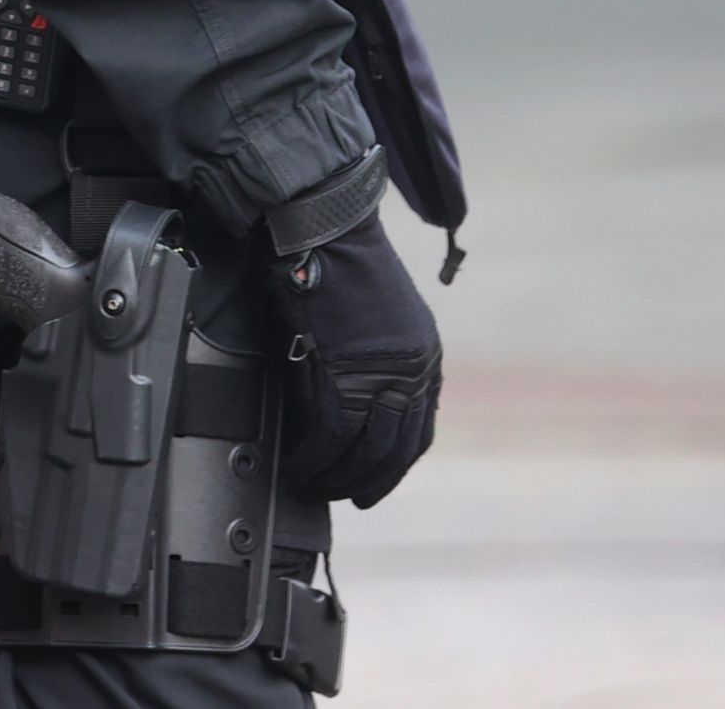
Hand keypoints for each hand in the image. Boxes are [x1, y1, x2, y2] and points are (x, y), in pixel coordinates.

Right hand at [267, 213, 442, 507]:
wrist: (324, 226)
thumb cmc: (338, 259)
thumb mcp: (375, 317)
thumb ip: (371, 362)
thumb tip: (346, 405)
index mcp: (424, 357)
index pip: (417, 431)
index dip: (395, 464)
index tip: (376, 481)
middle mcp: (413, 372)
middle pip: (394, 450)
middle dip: (369, 481)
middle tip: (346, 497)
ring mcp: (381, 377)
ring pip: (362, 451)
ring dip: (336, 476)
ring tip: (313, 486)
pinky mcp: (346, 377)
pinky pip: (329, 437)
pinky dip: (313, 459)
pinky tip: (300, 467)